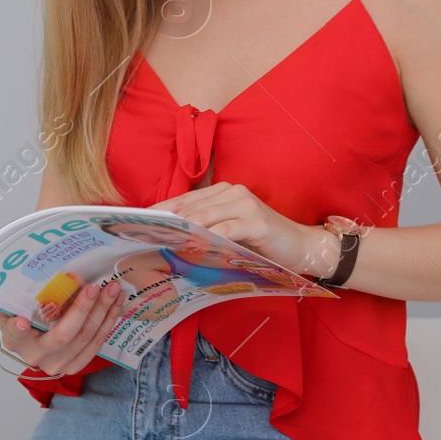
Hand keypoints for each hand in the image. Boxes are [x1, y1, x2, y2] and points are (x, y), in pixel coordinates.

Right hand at [0, 279, 124, 375]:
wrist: (36, 339)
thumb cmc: (26, 314)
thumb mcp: (19, 302)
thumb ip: (24, 292)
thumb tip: (53, 273)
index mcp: (16, 338)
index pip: (15, 334)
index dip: (18, 329)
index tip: (21, 321)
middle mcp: (35, 355)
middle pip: (62, 335)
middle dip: (82, 309)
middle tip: (94, 286)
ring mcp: (57, 364)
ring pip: (85, 339)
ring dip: (102, 311)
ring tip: (113, 289)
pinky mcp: (75, 365)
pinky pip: (96, 344)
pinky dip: (108, 321)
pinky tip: (116, 303)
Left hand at [150, 182, 326, 274]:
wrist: (303, 246)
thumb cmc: (263, 242)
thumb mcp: (230, 232)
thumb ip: (206, 229)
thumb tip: (172, 239)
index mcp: (224, 191)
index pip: (184, 200)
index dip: (160, 210)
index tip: (137, 222)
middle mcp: (232, 191)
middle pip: (189, 207)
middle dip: (165, 222)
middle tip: (141, 235)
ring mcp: (244, 204)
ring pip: (203, 217)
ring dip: (180, 231)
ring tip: (159, 242)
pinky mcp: (255, 222)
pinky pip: (223, 230)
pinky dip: (205, 239)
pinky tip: (190, 248)